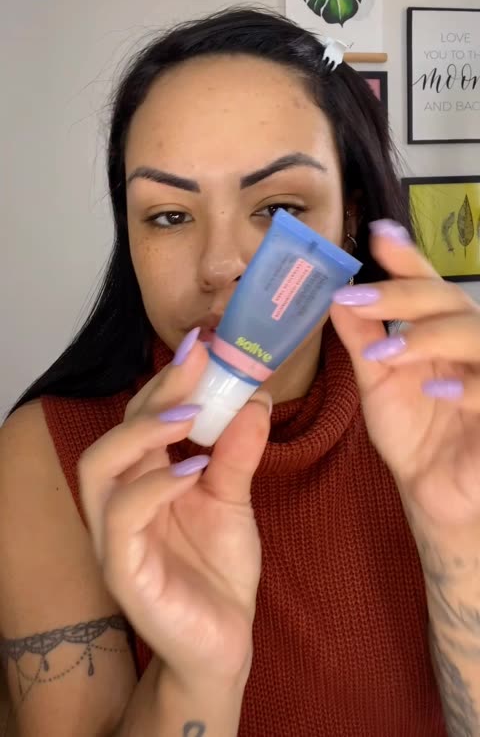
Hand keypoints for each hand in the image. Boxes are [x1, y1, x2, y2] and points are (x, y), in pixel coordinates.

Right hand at [79, 336, 270, 686]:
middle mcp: (120, 501)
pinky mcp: (122, 571)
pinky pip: (123, 518)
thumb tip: (256, 396)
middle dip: (156, 391)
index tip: (206, 342)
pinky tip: (194, 469)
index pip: (142, 417)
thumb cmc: (218, 571)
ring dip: (143, 432)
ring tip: (190, 413)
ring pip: (99, 468)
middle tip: (199, 360)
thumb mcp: (233, 499)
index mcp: (143, 479)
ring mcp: (114, 536)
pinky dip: (156, 486)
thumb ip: (238, 451)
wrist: (223, 643)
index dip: (170, 378)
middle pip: (116, 431)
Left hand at [331, 219, 479, 530]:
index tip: (379, 234)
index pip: (427, 287)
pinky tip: (436, 390)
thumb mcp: (379, 382)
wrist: (435, 493)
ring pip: (477, 334)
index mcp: (440, 334)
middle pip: (451, 302)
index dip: (408, 260)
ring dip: (432, 336)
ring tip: (389, 350)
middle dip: (405, 297)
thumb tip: (338, 295)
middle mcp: (469, 347)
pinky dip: (469, 388)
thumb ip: (364, 339)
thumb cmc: (414, 434)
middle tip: (358, 301)